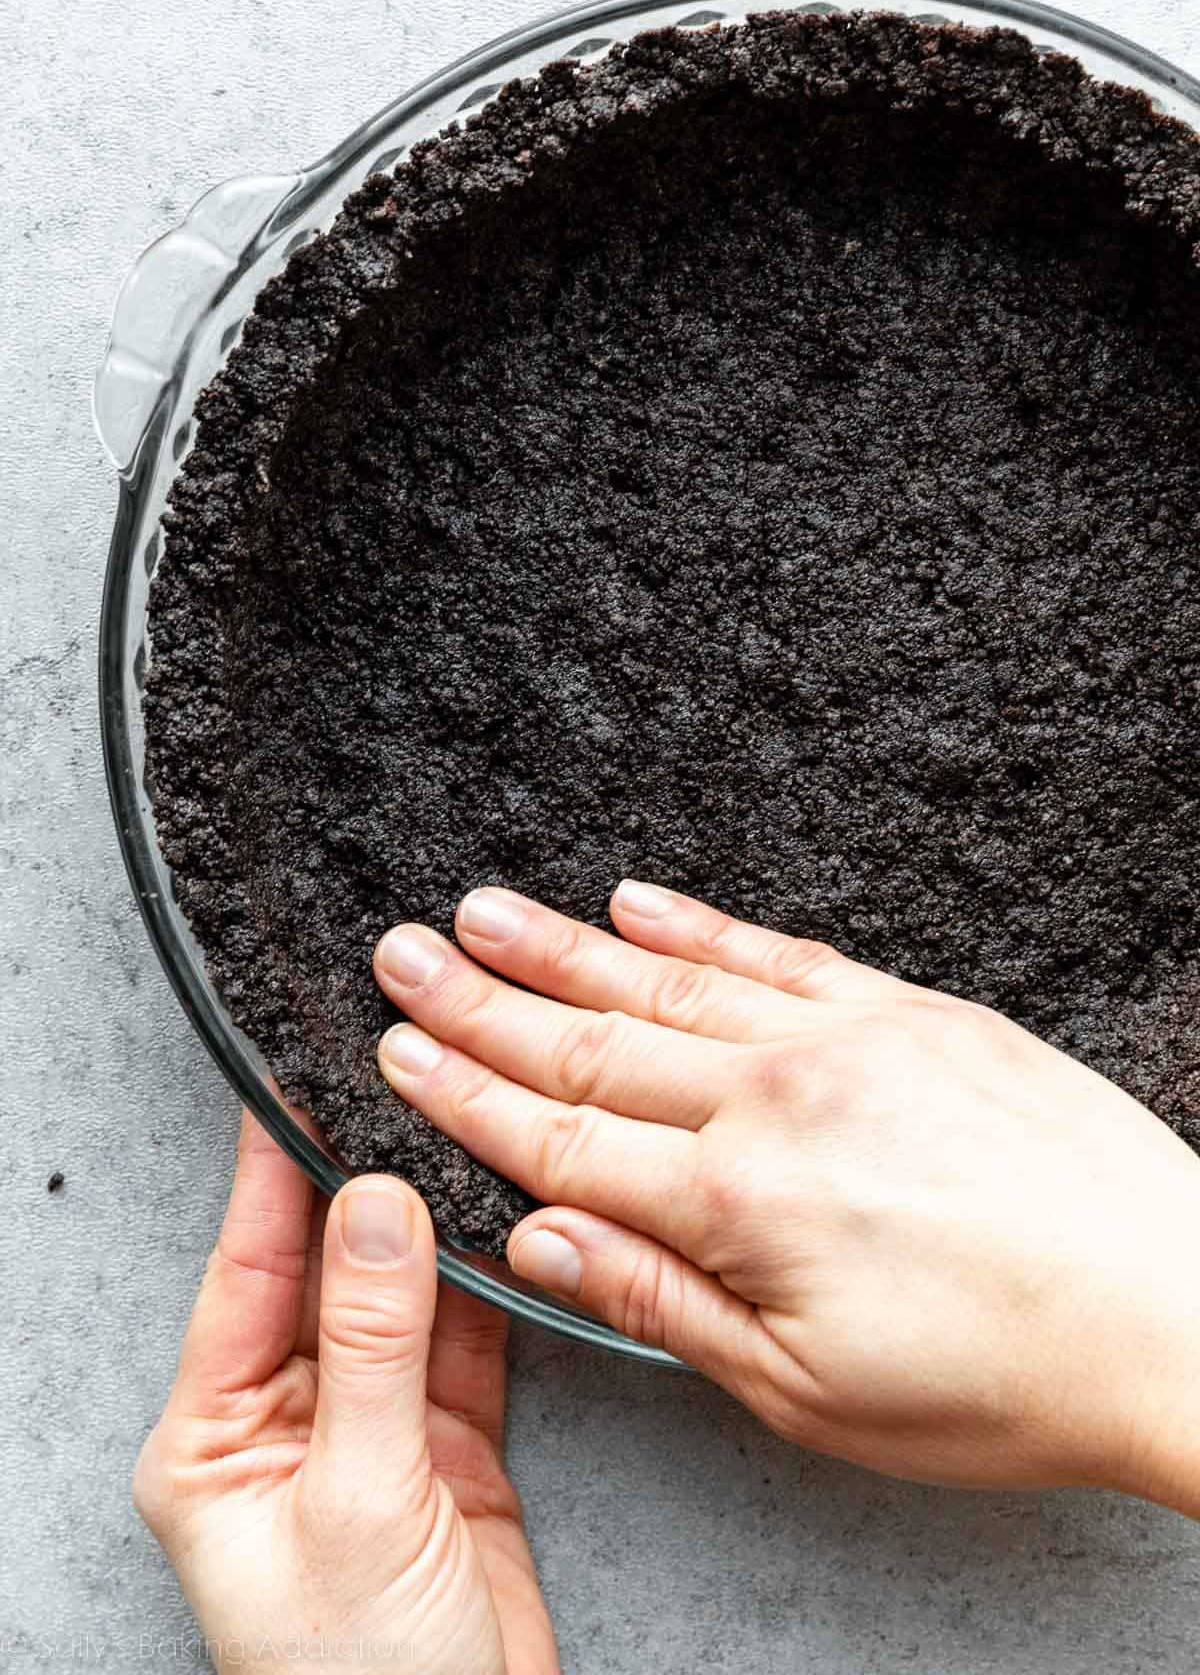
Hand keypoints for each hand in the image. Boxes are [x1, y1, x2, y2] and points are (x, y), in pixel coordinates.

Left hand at [134, 1113, 558, 1674]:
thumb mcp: (358, 1501)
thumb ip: (372, 1346)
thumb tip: (378, 1206)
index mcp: (214, 1438)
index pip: (243, 1272)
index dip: (273, 1173)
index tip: (295, 1078)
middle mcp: (284, 1422)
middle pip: (323, 1271)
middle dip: (358, 1182)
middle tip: (395, 1084)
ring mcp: (368, 1431)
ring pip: (397, 1296)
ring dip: (425, 1223)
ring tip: (451, 1127)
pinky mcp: (444, 1448)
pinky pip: (458, 1340)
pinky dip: (482, 1282)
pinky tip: (494, 1218)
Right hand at [374, 883, 1199, 1514]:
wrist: (1177, 1309)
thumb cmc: (1005, 1377)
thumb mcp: (810, 1393)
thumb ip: (662, 1304)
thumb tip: (542, 1245)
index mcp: (739, 1204)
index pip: (560, 1140)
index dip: (465, 1094)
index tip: (397, 1051)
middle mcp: (775, 1099)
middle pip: (590, 1046)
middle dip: (480, 1001)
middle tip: (402, 953)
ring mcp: (845, 1037)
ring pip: (666, 983)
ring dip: (562, 947)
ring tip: (483, 911)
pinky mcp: (909, 1007)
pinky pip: (776, 951)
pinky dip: (696, 926)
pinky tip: (637, 901)